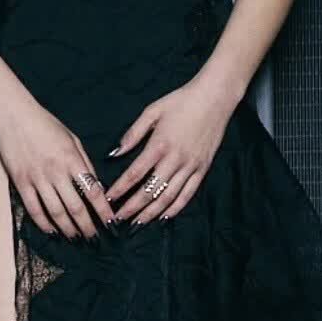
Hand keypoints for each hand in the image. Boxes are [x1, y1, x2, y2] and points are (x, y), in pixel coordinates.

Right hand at [0, 96, 118, 239]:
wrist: (14, 115)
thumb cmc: (46, 125)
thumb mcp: (73, 139)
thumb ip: (84, 163)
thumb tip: (96, 187)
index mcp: (72, 159)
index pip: (92, 191)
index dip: (103, 211)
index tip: (111, 224)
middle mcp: (55, 171)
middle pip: (75, 207)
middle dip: (87, 227)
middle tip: (95, 240)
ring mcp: (37, 178)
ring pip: (55, 212)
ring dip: (68, 229)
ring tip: (76, 239)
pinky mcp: (20, 182)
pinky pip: (33, 209)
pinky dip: (44, 223)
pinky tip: (52, 231)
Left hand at [105, 75, 236, 227]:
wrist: (215, 97)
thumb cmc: (181, 101)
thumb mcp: (152, 111)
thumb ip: (132, 134)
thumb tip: (115, 153)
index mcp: (159, 144)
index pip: (134, 174)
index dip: (120, 189)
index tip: (107, 199)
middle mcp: (175, 159)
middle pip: (149, 191)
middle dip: (131, 208)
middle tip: (118, 219)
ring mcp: (191, 166)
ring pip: (168, 197)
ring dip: (151, 213)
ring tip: (137, 223)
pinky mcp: (202, 169)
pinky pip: (188, 194)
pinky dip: (175, 208)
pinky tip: (164, 216)